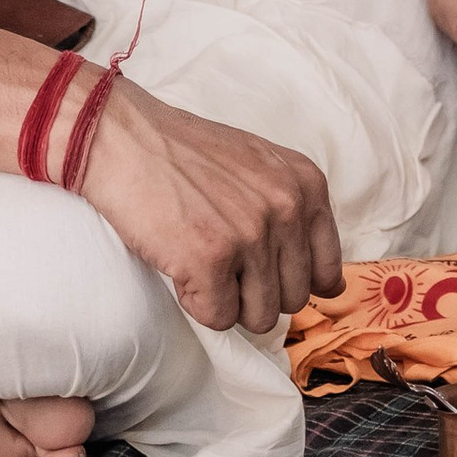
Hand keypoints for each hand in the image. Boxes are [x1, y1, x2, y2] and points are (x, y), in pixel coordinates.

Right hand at [69, 72, 342, 330]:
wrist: (126, 139)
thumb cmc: (187, 155)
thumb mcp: (261, 168)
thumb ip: (297, 215)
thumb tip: (331, 289)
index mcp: (306, 184)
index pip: (328, 271)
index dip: (292, 281)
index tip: (265, 272)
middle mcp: (287, 207)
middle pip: (292, 300)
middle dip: (255, 291)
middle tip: (220, 254)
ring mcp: (251, 234)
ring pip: (258, 316)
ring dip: (226, 299)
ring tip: (199, 254)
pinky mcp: (211, 259)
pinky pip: (217, 317)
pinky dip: (195, 301)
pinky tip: (180, 261)